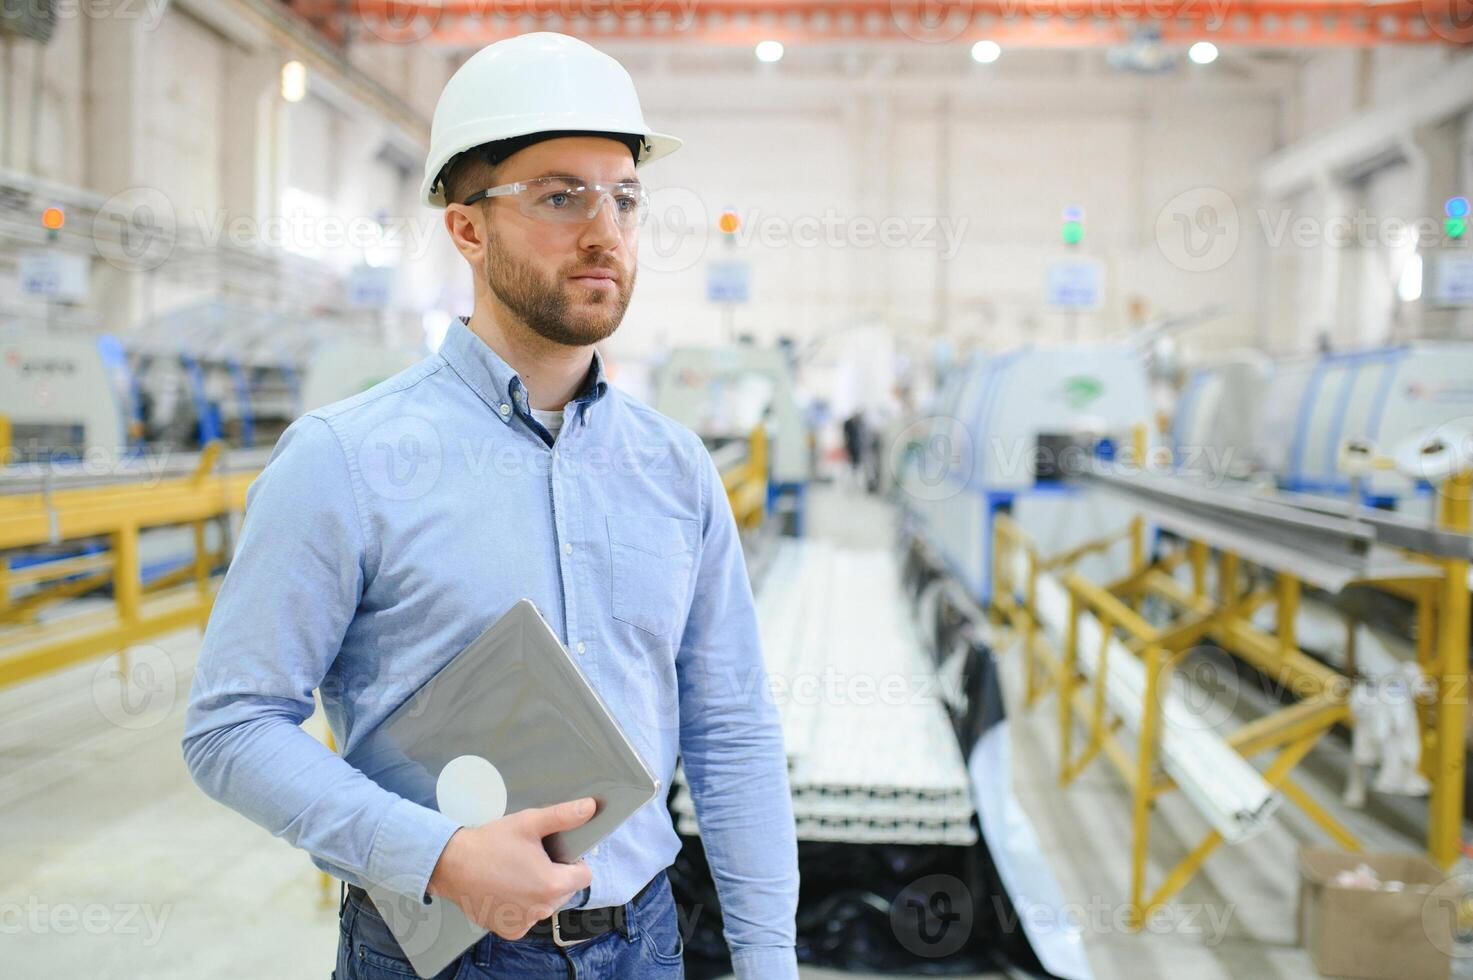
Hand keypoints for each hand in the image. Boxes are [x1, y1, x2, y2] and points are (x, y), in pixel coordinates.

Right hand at [427, 797, 596, 938]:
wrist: (451, 865)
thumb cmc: (490, 843)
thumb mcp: (529, 822)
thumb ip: (563, 816)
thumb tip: (590, 807)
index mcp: (552, 885)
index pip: (584, 876)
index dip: (574, 862)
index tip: (557, 854)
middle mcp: (541, 909)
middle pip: (566, 891)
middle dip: (556, 876)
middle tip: (532, 860)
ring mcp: (525, 922)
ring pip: (547, 905)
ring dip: (540, 892)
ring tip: (517, 873)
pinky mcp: (509, 930)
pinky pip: (528, 917)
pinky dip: (522, 906)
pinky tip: (507, 890)